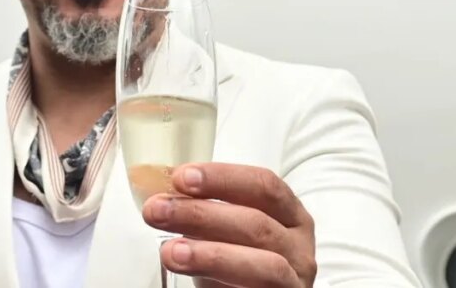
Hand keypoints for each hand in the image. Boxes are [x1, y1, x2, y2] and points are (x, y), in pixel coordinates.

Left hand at [142, 163, 316, 287]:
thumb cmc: (236, 263)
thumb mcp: (221, 231)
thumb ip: (201, 211)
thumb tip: (162, 195)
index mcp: (287, 212)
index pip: (262, 184)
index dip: (222, 178)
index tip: (181, 178)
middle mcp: (297, 243)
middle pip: (256, 222)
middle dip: (201, 214)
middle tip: (158, 210)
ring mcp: (296, 277)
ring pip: (262, 263)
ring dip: (210, 254)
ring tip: (170, 251)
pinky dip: (223, 278)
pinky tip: (192, 272)